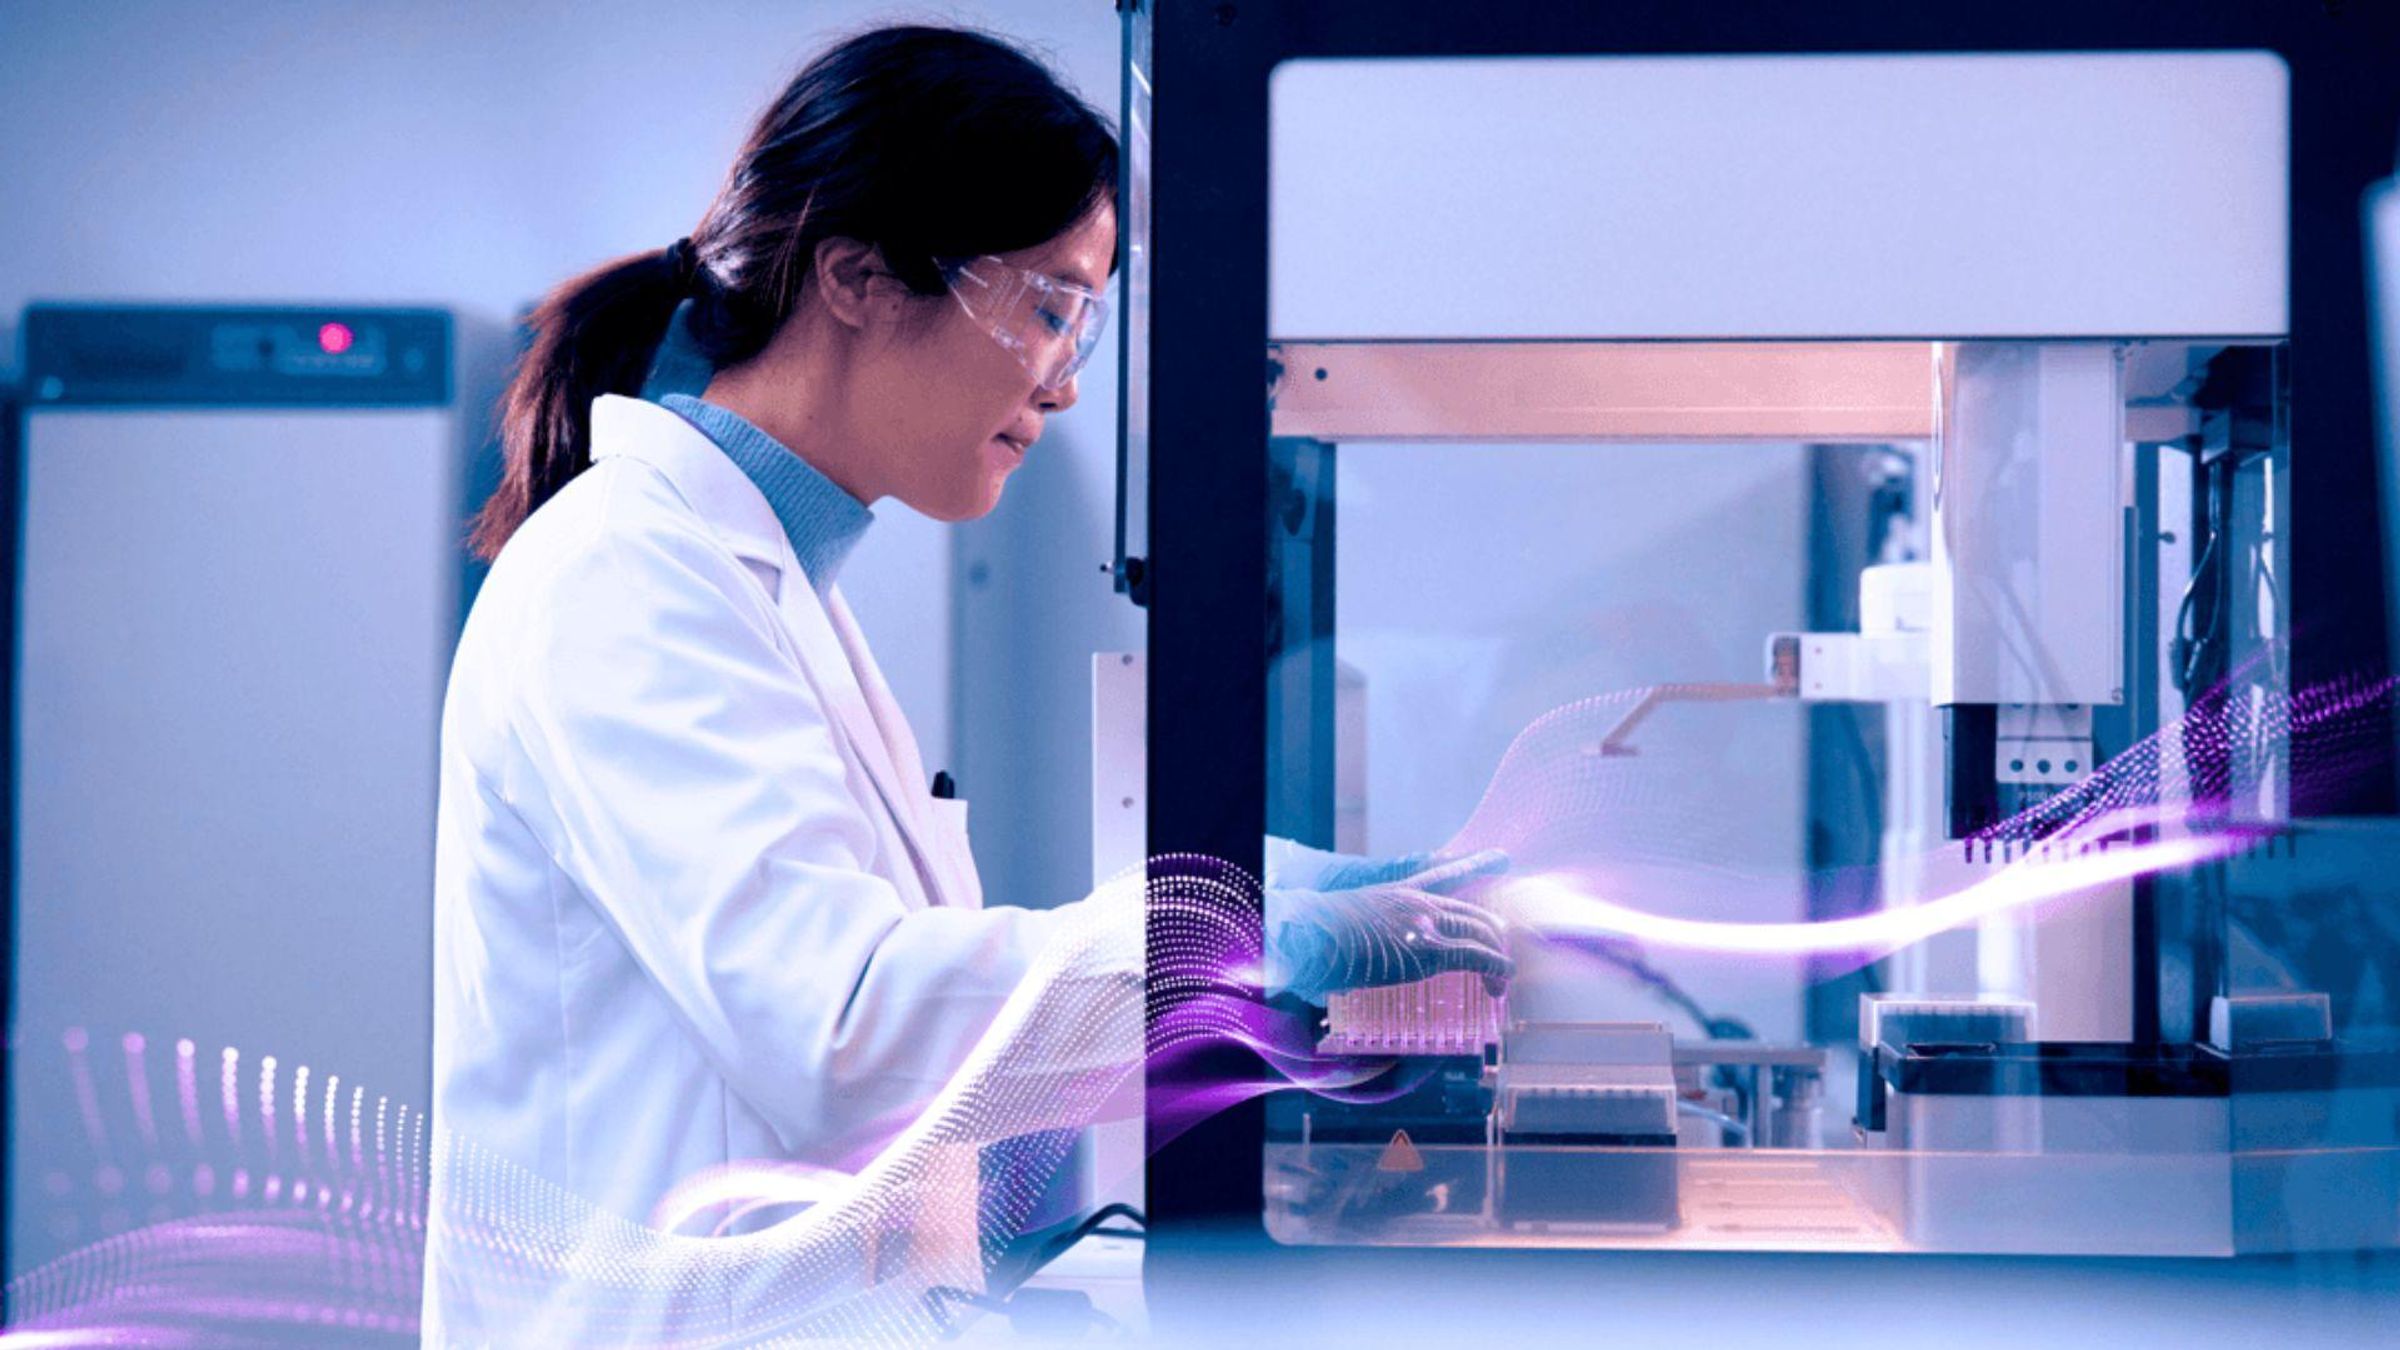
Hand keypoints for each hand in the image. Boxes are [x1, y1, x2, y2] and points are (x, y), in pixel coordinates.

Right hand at [1264, 849, 1512, 1003]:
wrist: (1309, 934)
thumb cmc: (1316, 937)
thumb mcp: (1346, 923)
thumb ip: (1361, 936)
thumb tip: (1336, 975)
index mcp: (1399, 894)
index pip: (1445, 874)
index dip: (1476, 865)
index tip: (1501, 857)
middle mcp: (1418, 904)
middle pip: (1473, 912)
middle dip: (1495, 933)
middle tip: (1501, 952)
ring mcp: (1425, 924)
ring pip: (1481, 933)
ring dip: (1498, 957)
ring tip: (1502, 979)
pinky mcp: (1429, 950)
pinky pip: (1477, 957)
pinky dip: (1497, 968)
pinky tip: (1503, 979)